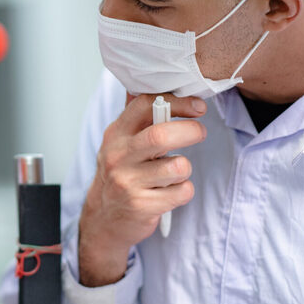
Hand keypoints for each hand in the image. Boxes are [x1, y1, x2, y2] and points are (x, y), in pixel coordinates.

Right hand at [78, 93, 206, 285]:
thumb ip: (136, 116)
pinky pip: (182, 192)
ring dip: (185, 168)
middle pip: (161, 135)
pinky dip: (184, 191)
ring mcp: (127, 183)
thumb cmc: (120, 175)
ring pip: (178, 167)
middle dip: (190, 131)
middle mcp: (118, 157)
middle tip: (199, 133)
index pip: (145, 105)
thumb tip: (152, 84)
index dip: (177, 102)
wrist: (103, 219)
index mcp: (115, 134)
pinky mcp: (141, 206)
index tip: (197, 107)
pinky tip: (170, 192)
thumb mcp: (119, 143)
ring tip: (175, 172)